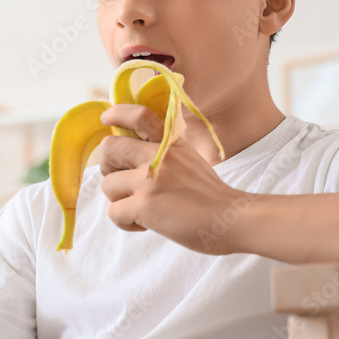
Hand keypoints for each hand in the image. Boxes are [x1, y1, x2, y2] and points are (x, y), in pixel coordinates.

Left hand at [95, 104, 249, 254]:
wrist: (231, 219)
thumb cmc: (210, 196)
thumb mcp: (190, 159)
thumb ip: (165, 152)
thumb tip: (129, 155)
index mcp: (170, 142)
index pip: (139, 115)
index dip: (117, 114)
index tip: (107, 118)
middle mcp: (158, 155)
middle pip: (109, 147)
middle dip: (107, 167)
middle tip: (121, 183)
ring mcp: (149, 179)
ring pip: (107, 185)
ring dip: (119, 201)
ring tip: (142, 210)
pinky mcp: (144, 205)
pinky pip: (113, 212)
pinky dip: (125, 223)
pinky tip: (145, 225)